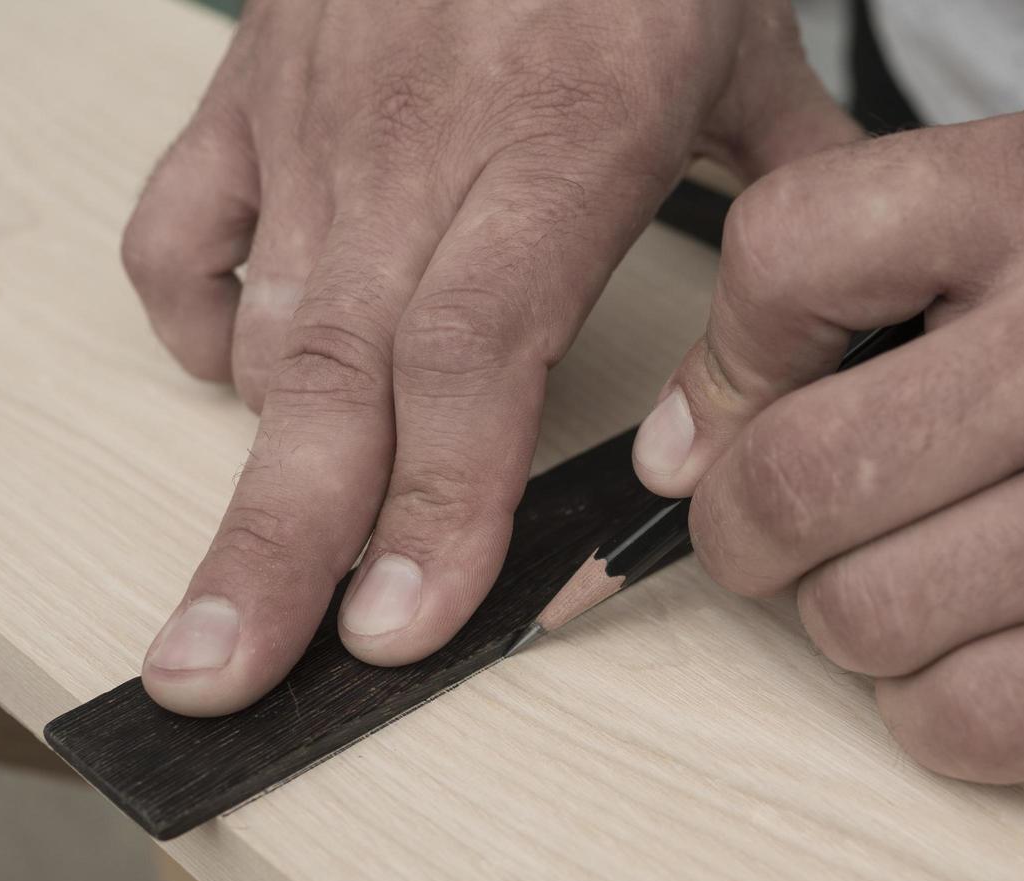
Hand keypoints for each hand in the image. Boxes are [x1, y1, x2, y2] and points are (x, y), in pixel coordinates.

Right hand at [125, 0, 859, 714]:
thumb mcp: (751, 57)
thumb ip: (802, 207)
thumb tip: (835, 351)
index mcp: (558, 142)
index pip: (477, 355)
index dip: (438, 500)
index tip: (403, 625)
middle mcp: (420, 146)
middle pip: (344, 380)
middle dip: (285, 546)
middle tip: (228, 677)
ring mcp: (320, 120)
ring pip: (262, 331)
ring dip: (243, 481)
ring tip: (217, 614)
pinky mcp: (255, 90)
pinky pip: (188, 234)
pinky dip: (197, 327)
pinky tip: (241, 387)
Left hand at [635, 102, 1023, 781]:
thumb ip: (857, 275)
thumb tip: (688, 446)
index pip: (786, 255)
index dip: (729, 355)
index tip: (750, 403)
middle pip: (802, 480)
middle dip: (749, 529)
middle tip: (785, 525)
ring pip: (868, 621)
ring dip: (847, 618)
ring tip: (907, 571)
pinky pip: (975, 725)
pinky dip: (931, 706)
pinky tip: (972, 645)